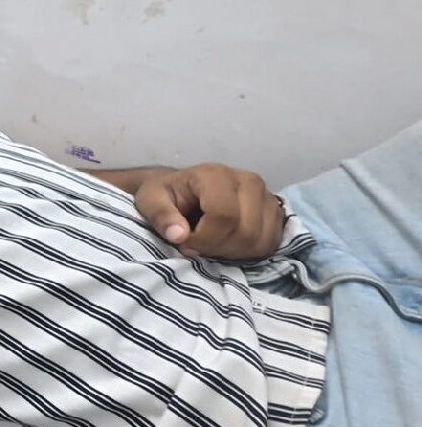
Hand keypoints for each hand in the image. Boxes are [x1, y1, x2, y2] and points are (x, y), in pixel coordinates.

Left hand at [134, 164, 285, 260]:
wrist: (185, 190)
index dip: (204, 238)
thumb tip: (179, 235)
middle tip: (198, 246)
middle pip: (246, 231)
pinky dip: (249, 252)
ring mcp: (266, 196)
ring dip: (234, 252)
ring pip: (261, 240)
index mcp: (215, 174)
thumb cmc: (167, 195)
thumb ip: (161, 216)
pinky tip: (229, 245)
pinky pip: (272, 244)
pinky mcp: (276, 212)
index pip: (224, 215)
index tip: (185, 242)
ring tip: (212, 244)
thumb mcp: (150, 201)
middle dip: (218, 248)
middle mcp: (248, 181)